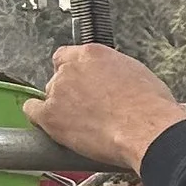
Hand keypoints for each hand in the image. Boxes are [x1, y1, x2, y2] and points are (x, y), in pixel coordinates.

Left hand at [25, 43, 185, 177]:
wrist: (148, 131)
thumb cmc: (152, 109)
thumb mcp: (137, 75)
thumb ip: (114, 73)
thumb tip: (113, 82)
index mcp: (92, 54)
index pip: (68, 56)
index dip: (75, 72)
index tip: (83, 84)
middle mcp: (71, 68)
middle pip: (60, 77)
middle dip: (71, 92)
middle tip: (89, 109)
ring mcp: (58, 91)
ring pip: (50, 95)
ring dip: (62, 108)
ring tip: (83, 125)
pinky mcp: (51, 115)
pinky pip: (33, 111)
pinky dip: (41, 118)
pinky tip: (55, 127)